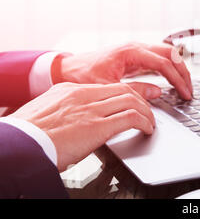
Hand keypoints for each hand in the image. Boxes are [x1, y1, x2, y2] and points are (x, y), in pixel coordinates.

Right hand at [10, 82, 155, 170]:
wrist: (16, 146)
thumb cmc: (26, 136)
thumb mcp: (45, 114)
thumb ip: (64, 111)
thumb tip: (74, 120)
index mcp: (69, 91)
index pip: (107, 87)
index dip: (126, 94)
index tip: (133, 101)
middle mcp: (82, 96)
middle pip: (123, 90)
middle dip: (141, 100)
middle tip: (147, 111)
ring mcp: (90, 109)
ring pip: (131, 100)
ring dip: (146, 112)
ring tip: (150, 122)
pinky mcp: (96, 126)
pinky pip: (130, 118)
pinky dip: (144, 122)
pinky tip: (147, 129)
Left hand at [56, 43, 192, 100]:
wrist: (67, 69)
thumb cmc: (83, 76)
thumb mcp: (107, 87)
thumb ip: (134, 90)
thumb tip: (158, 92)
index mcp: (130, 52)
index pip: (163, 63)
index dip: (177, 79)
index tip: (185, 94)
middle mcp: (136, 47)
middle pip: (170, 55)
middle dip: (183, 72)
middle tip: (190, 91)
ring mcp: (137, 50)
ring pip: (167, 54)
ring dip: (178, 69)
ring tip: (186, 86)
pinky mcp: (135, 57)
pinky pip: (159, 59)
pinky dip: (170, 68)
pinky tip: (173, 80)